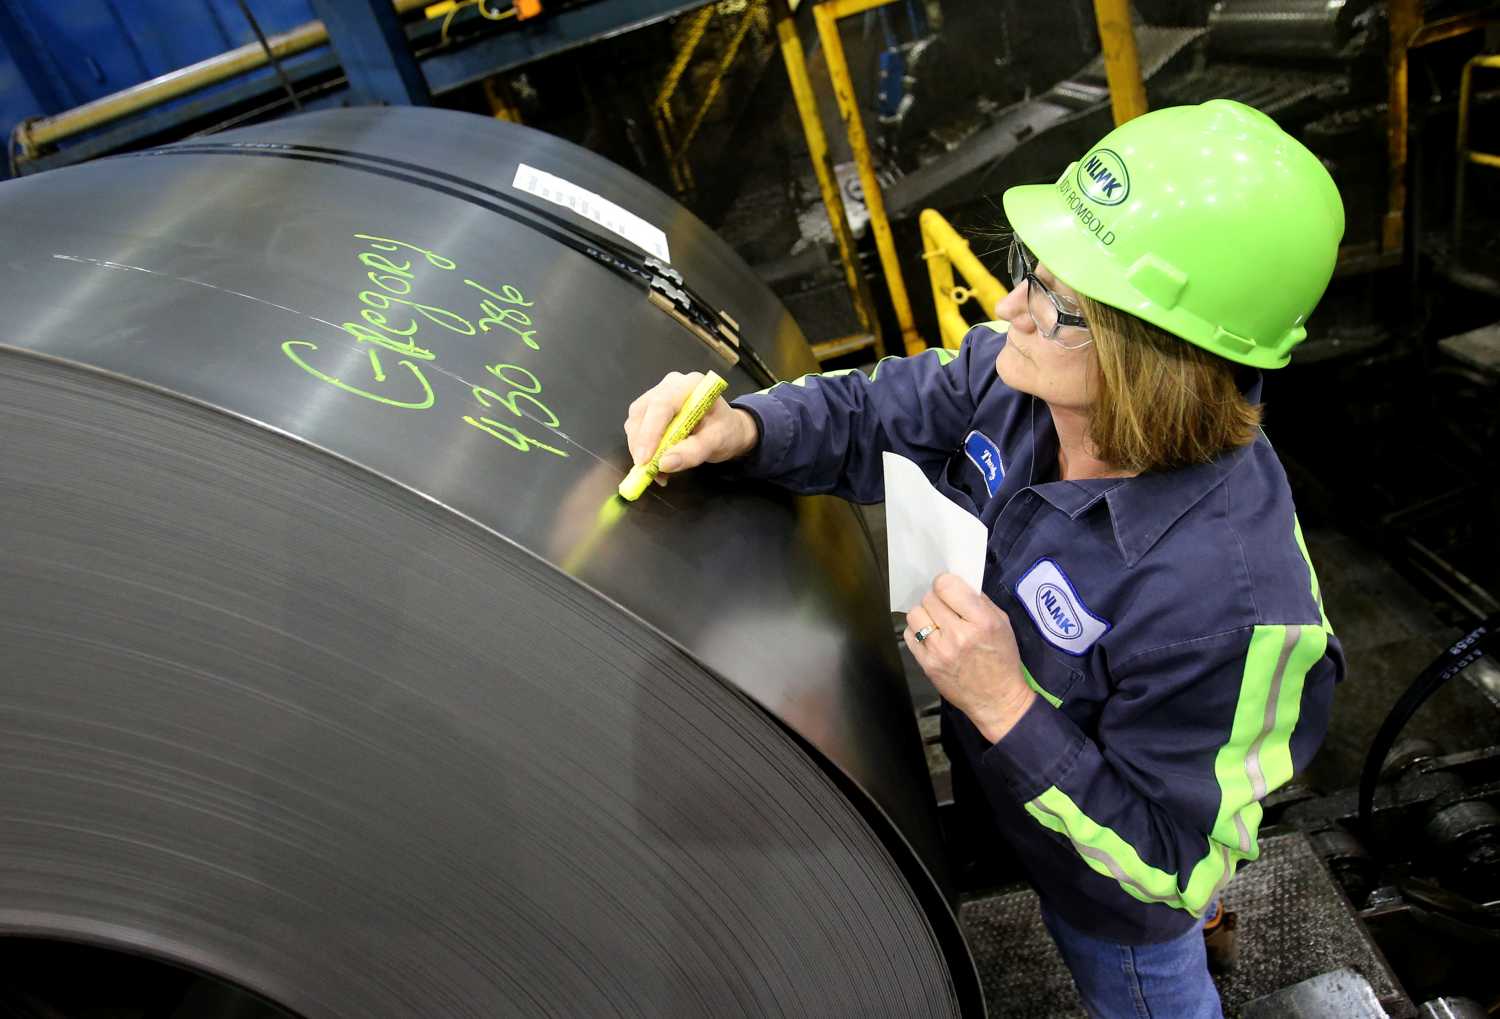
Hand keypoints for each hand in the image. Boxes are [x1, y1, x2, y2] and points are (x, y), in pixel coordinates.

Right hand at [623, 371, 758, 475]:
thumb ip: (693, 452)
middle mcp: (670, 385)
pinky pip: (637, 428)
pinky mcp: (649, 409)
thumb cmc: (725, 430)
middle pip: (642, 412)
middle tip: (647, 471)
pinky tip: (655, 464)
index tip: (644, 459)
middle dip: (641, 444)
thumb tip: (664, 464)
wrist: (727, 428)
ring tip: (655, 471)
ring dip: (639, 449)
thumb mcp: (716, 442)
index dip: (649, 433)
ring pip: (635, 421)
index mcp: (690, 385)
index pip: (661, 405)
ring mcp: (657, 395)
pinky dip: (641, 449)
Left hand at [904, 573, 1036, 743]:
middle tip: (945, 608)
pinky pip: (909, 635)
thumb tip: (956, 584)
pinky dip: (917, 632)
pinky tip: (930, 636)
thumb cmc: (1002, 659)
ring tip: (936, 622)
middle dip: (937, 599)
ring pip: (914, 614)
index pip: (947, 586)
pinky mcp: (927, 665)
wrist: (997, 699)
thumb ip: (980, 601)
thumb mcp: (1002, 623)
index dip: (945, 583)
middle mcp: (958, 635)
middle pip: (929, 598)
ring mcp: (939, 651)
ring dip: (924, 614)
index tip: (949, 589)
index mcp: (981, 621)